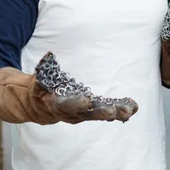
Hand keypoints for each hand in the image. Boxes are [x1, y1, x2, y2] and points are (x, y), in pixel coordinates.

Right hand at [0, 52, 138, 124]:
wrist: (38, 107)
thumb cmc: (39, 90)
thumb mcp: (37, 81)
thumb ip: (43, 70)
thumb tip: (48, 55)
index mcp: (56, 105)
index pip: (66, 105)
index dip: (76, 103)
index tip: (87, 100)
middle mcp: (71, 113)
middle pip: (87, 114)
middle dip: (101, 112)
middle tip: (113, 112)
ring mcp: (82, 115)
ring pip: (99, 114)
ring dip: (116, 113)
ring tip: (130, 110)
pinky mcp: (91, 112)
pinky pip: (106, 113)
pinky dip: (119, 111)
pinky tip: (133, 108)